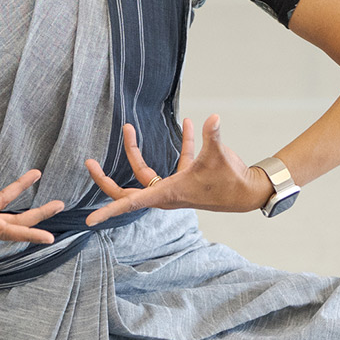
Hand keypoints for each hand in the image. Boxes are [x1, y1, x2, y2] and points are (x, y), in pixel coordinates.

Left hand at [82, 115, 273, 225]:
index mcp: (167, 193)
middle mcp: (166, 193)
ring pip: (145, 172)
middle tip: (89, 161)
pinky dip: (179, 142)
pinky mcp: (187, 177)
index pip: (130, 203)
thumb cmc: (231, 181)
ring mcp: (175, 186)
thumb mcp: (219, 157)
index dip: (108, 211)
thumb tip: (212, 118)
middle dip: (107, 177)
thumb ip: (212, 137)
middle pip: (127, 191)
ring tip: (129, 126)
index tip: (89, 221)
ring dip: (135, 150)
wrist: (250, 192)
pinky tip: (187, 122)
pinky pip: (174, 159)